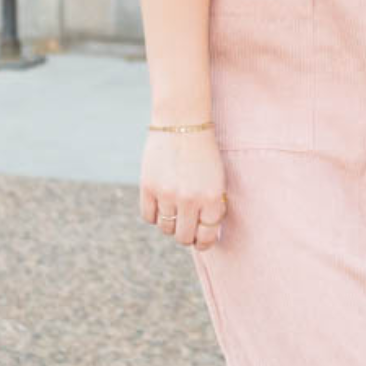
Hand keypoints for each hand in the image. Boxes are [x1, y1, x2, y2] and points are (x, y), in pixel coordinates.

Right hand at [140, 127, 227, 249]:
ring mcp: (167, 195)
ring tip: (174, 213)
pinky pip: (148, 216)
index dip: (204, 242)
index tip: (201, 242)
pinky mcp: (148, 187)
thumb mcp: (217, 179)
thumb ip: (212, 206)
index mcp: (212, 198)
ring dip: (170, 225)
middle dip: (187, 237)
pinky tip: (159, 206)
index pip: (207, 235)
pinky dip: (153, 216)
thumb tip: (205, 235)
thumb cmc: (204, 152)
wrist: (182, 123)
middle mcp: (190, 200)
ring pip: (166, 228)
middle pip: (184, 237)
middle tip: (186, 229)